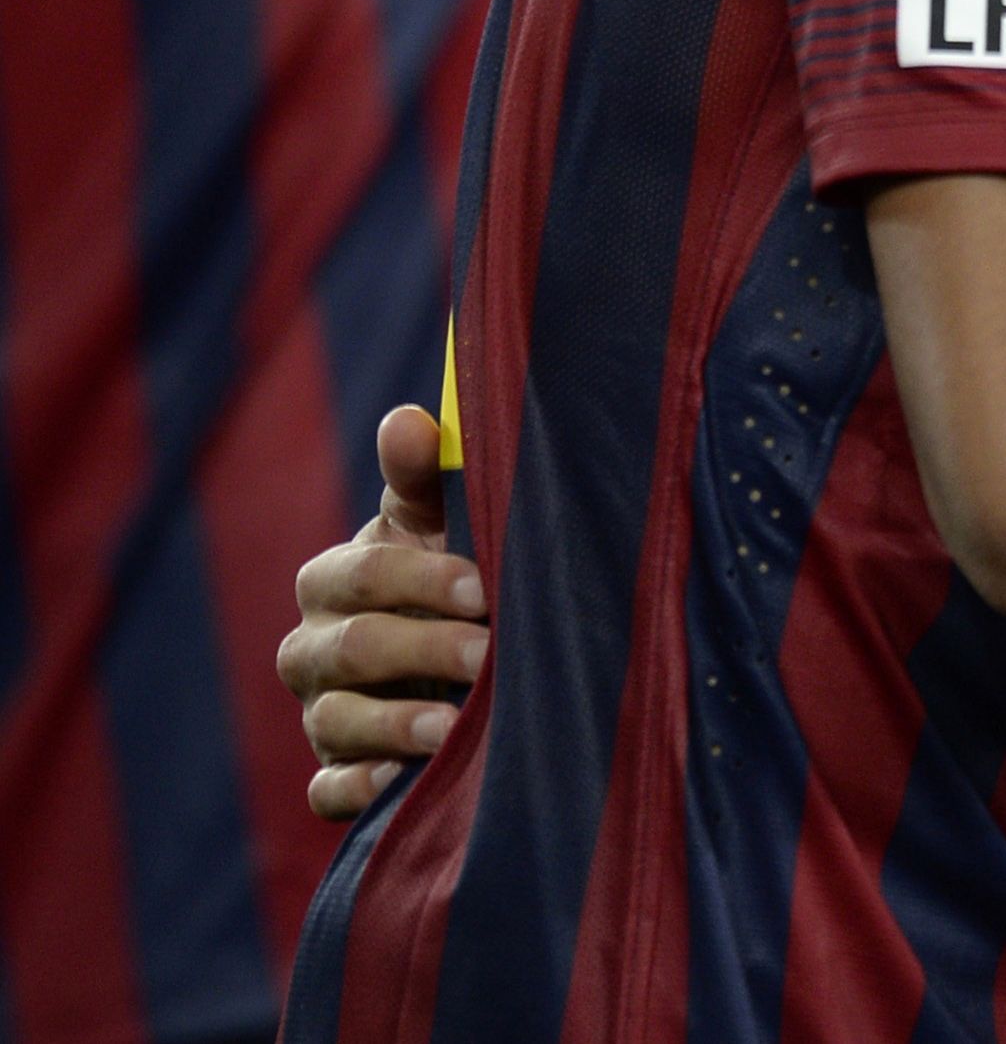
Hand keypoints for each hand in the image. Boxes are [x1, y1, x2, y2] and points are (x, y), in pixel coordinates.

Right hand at [275, 404, 488, 817]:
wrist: (458, 654)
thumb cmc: (450, 571)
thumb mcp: (443, 521)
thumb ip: (423, 477)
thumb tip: (407, 421)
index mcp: (334, 579)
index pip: (359, 574)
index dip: (418, 578)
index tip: (481, 585)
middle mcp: (312, 649)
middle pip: (349, 649)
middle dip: (421, 650)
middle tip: (488, 655)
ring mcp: (320, 713)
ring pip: (334, 720)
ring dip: (394, 725)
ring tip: (452, 728)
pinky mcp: (334, 772)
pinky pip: (327, 790)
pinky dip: (359, 789)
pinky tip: (401, 782)